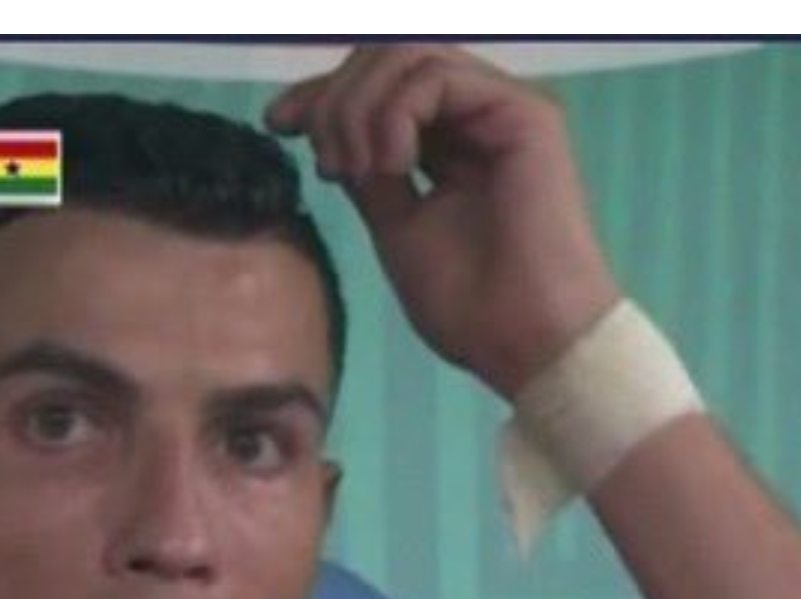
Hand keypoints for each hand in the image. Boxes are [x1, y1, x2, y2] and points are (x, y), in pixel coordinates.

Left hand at [265, 45, 622, 398]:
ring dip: (360, 109)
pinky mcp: (525, 113)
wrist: (524, 339)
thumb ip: (366, 170)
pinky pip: (435, 78)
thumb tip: (322, 127)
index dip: (321, 93)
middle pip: (387, 56)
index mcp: (450, 138)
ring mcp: (503, 108)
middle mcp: (479, 112)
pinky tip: (392, 167)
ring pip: (406, 56)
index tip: (275, 123)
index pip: (379, 83)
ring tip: (359, 172)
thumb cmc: (469, 301)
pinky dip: (394, 115)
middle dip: (335, 99)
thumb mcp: (393, 223)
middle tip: (328, 165)